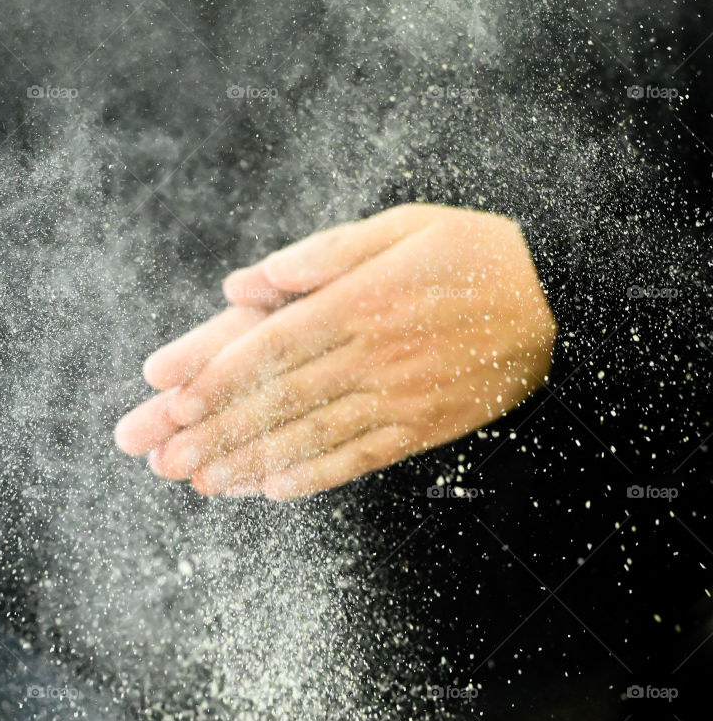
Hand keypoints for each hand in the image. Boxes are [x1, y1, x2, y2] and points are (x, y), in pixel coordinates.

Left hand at [115, 205, 556, 498]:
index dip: (214, 375)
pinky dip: (315, 476)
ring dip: (251, 462)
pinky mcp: (423, 429)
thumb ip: (320, 256)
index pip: (269, 346)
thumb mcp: (399, 228)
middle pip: (278, 399)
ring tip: (199, 482)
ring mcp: (400, 398)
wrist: (558, 300)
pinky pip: (361, 459)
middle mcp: (374, 356)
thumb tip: (244, 283)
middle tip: (161, 458)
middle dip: (214, 430)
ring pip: (311, 436)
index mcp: (360, 302)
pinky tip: (272, 491)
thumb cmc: (471, 253)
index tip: (166, 398)